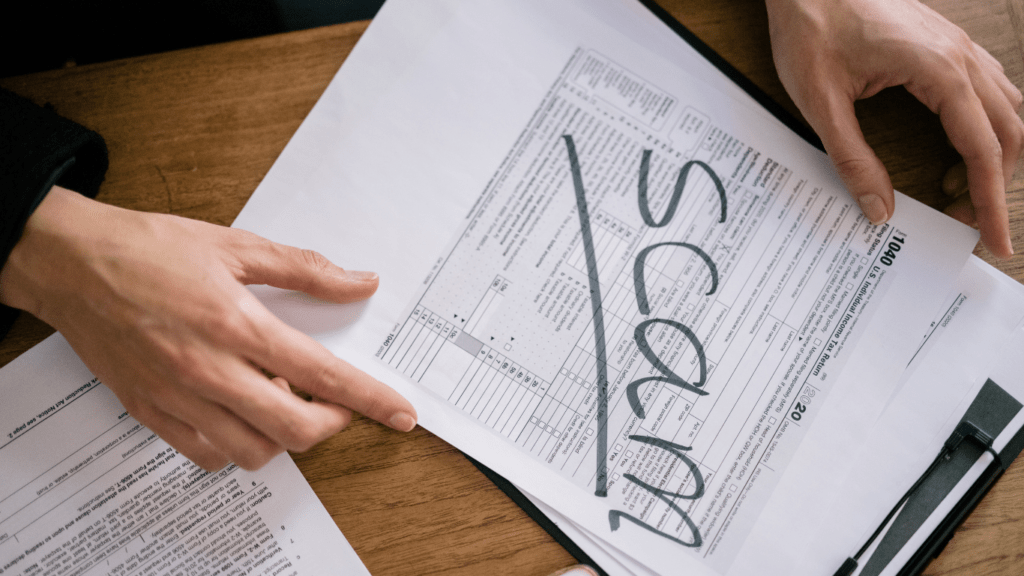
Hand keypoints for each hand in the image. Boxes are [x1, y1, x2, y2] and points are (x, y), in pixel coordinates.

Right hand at [0, 187, 416, 470]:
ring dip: (284, 436)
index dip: (370, 399)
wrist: (71, 263)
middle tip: (336, 404)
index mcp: (237, 324)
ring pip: (253, 450)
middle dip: (332, 424)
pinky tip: (241, 414)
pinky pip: (207, 454)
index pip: (322, 375)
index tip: (400, 413)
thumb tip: (358, 282)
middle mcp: (209, 370)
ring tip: (283, 401)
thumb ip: (305, 270)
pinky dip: (237, 445)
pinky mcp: (150, 412)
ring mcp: (177, 397)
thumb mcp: (236, 246)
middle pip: (294, 428)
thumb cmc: (150, 250)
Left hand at [766, 0, 1022, 256]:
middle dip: (993, 186)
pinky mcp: (944, 45)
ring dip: (992, 156)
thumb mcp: (821, 102)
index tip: (995, 241)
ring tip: (953, 192)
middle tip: (963, 224)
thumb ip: (851, 159)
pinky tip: (956, 148)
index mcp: (940, 70)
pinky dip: (984, 127)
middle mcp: (961, 56)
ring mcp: (957, 46)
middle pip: (1008, 133)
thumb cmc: (810, 27)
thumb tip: (879, 210)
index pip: (984, 150)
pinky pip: (987, 90)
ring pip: (1005, 110)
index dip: (991, 202)